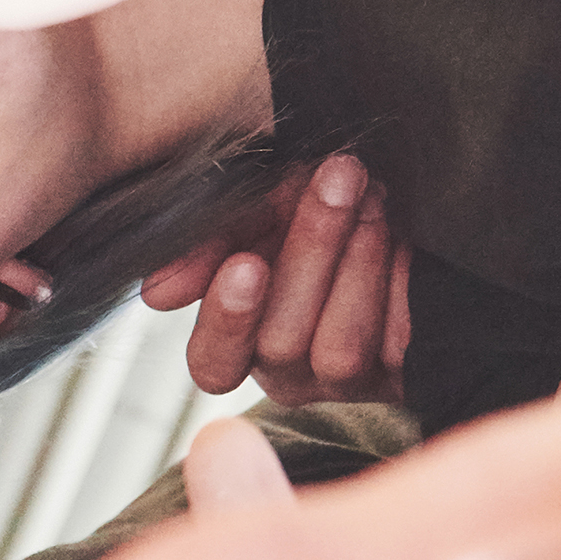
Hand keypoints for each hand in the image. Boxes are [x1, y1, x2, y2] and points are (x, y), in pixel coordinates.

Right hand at [139, 156, 414, 403]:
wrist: (400, 204)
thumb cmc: (318, 205)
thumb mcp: (263, 208)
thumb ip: (211, 241)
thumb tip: (157, 295)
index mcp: (241, 341)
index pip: (213, 362)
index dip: (225, 321)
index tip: (245, 264)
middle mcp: (290, 372)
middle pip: (281, 341)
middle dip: (309, 250)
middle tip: (334, 177)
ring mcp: (347, 382)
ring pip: (339, 348)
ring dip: (357, 260)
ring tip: (370, 195)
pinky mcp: (403, 375)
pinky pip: (395, 340)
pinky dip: (396, 276)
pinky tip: (399, 233)